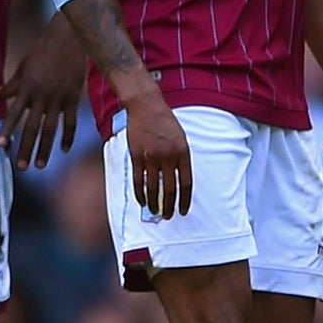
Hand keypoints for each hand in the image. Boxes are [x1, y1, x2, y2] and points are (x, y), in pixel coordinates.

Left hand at [0, 23, 83, 169]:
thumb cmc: (43, 52)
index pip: (14, 114)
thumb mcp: (23, 67)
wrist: (68, 41)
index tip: (1, 145)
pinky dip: (68, 137)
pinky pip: (70, 122)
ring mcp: (58, 99)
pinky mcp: (73, 99)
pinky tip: (64, 149)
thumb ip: (11, 85)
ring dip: (45, 149)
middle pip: (31, 128)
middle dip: (25, 148)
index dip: (7, 130)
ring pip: (50, 129)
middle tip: (21, 166)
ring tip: (39, 164)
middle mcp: (41, 97)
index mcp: (26, 89)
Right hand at [124, 92, 190, 216]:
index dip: (185, 200)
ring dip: (154, 203)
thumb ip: (181, 158)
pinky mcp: (136, 155)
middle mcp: (168, 156)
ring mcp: (151, 156)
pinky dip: (140, 193)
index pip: (186, 183)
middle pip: (169, 188)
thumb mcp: (181, 138)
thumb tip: (179, 181)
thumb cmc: (165, 122)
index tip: (183, 211)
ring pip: (153, 187)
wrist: (146, 106)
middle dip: (169, 205)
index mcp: (183, 152)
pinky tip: (142, 201)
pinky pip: (138, 179)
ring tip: (155, 212)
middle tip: (168, 216)